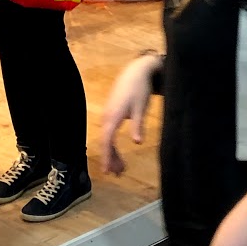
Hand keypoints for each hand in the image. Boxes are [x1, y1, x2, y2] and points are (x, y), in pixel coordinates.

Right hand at [100, 54, 156, 176]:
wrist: (136, 71)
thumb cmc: (139, 89)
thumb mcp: (141, 108)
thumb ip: (138, 125)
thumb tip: (138, 143)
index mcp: (113, 115)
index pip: (107, 140)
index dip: (107, 156)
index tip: (107, 171)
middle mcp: (107, 116)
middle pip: (105, 142)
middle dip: (110, 159)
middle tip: (118, 174)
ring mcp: (108, 114)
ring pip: (107, 138)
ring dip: (112, 153)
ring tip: (120, 168)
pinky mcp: (111, 113)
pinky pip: (109, 133)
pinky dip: (113, 145)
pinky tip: (118, 153)